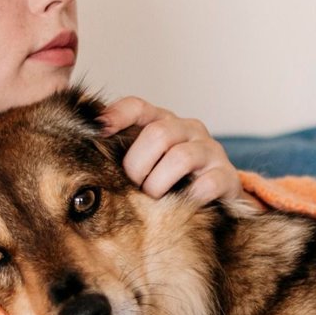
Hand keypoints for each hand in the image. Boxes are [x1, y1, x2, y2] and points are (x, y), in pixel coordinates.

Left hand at [100, 96, 251, 207]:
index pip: (138, 108)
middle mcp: (189, 129)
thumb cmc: (172, 182)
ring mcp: (210, 151)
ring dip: (159, 184)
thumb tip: (88, 146)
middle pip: (158, 134)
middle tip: (134, 185)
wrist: (217, 200)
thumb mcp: (147, 164)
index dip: (117, 116)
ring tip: (154, 198)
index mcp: (165, 122)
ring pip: (180, 158)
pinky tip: (181, 206)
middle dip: (139, 165)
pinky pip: (205, 185)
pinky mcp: (227, 176)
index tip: (99, 132)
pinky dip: (188, 198)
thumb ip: (122, 153)